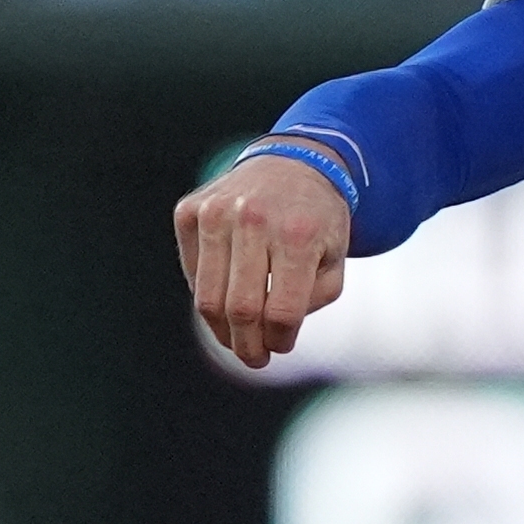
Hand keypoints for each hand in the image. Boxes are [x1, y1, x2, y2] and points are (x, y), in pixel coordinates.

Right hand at [176, 150, 353, 370]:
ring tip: (237, 340)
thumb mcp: (334, 261)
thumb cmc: (316, 223)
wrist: (292, 163)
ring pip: (208, 299)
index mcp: (297, 234)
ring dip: (222, 331)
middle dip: (247, 347)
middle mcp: (253, 218)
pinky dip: (208, 295)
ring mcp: (216, 211)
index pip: (282, 312)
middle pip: (241, 310)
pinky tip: (227, 295)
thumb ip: (311, 302)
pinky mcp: (189, 211)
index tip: (281, 347)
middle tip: (254, 359)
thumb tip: (269, 335)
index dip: (281, 341)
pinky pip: (193, 274)